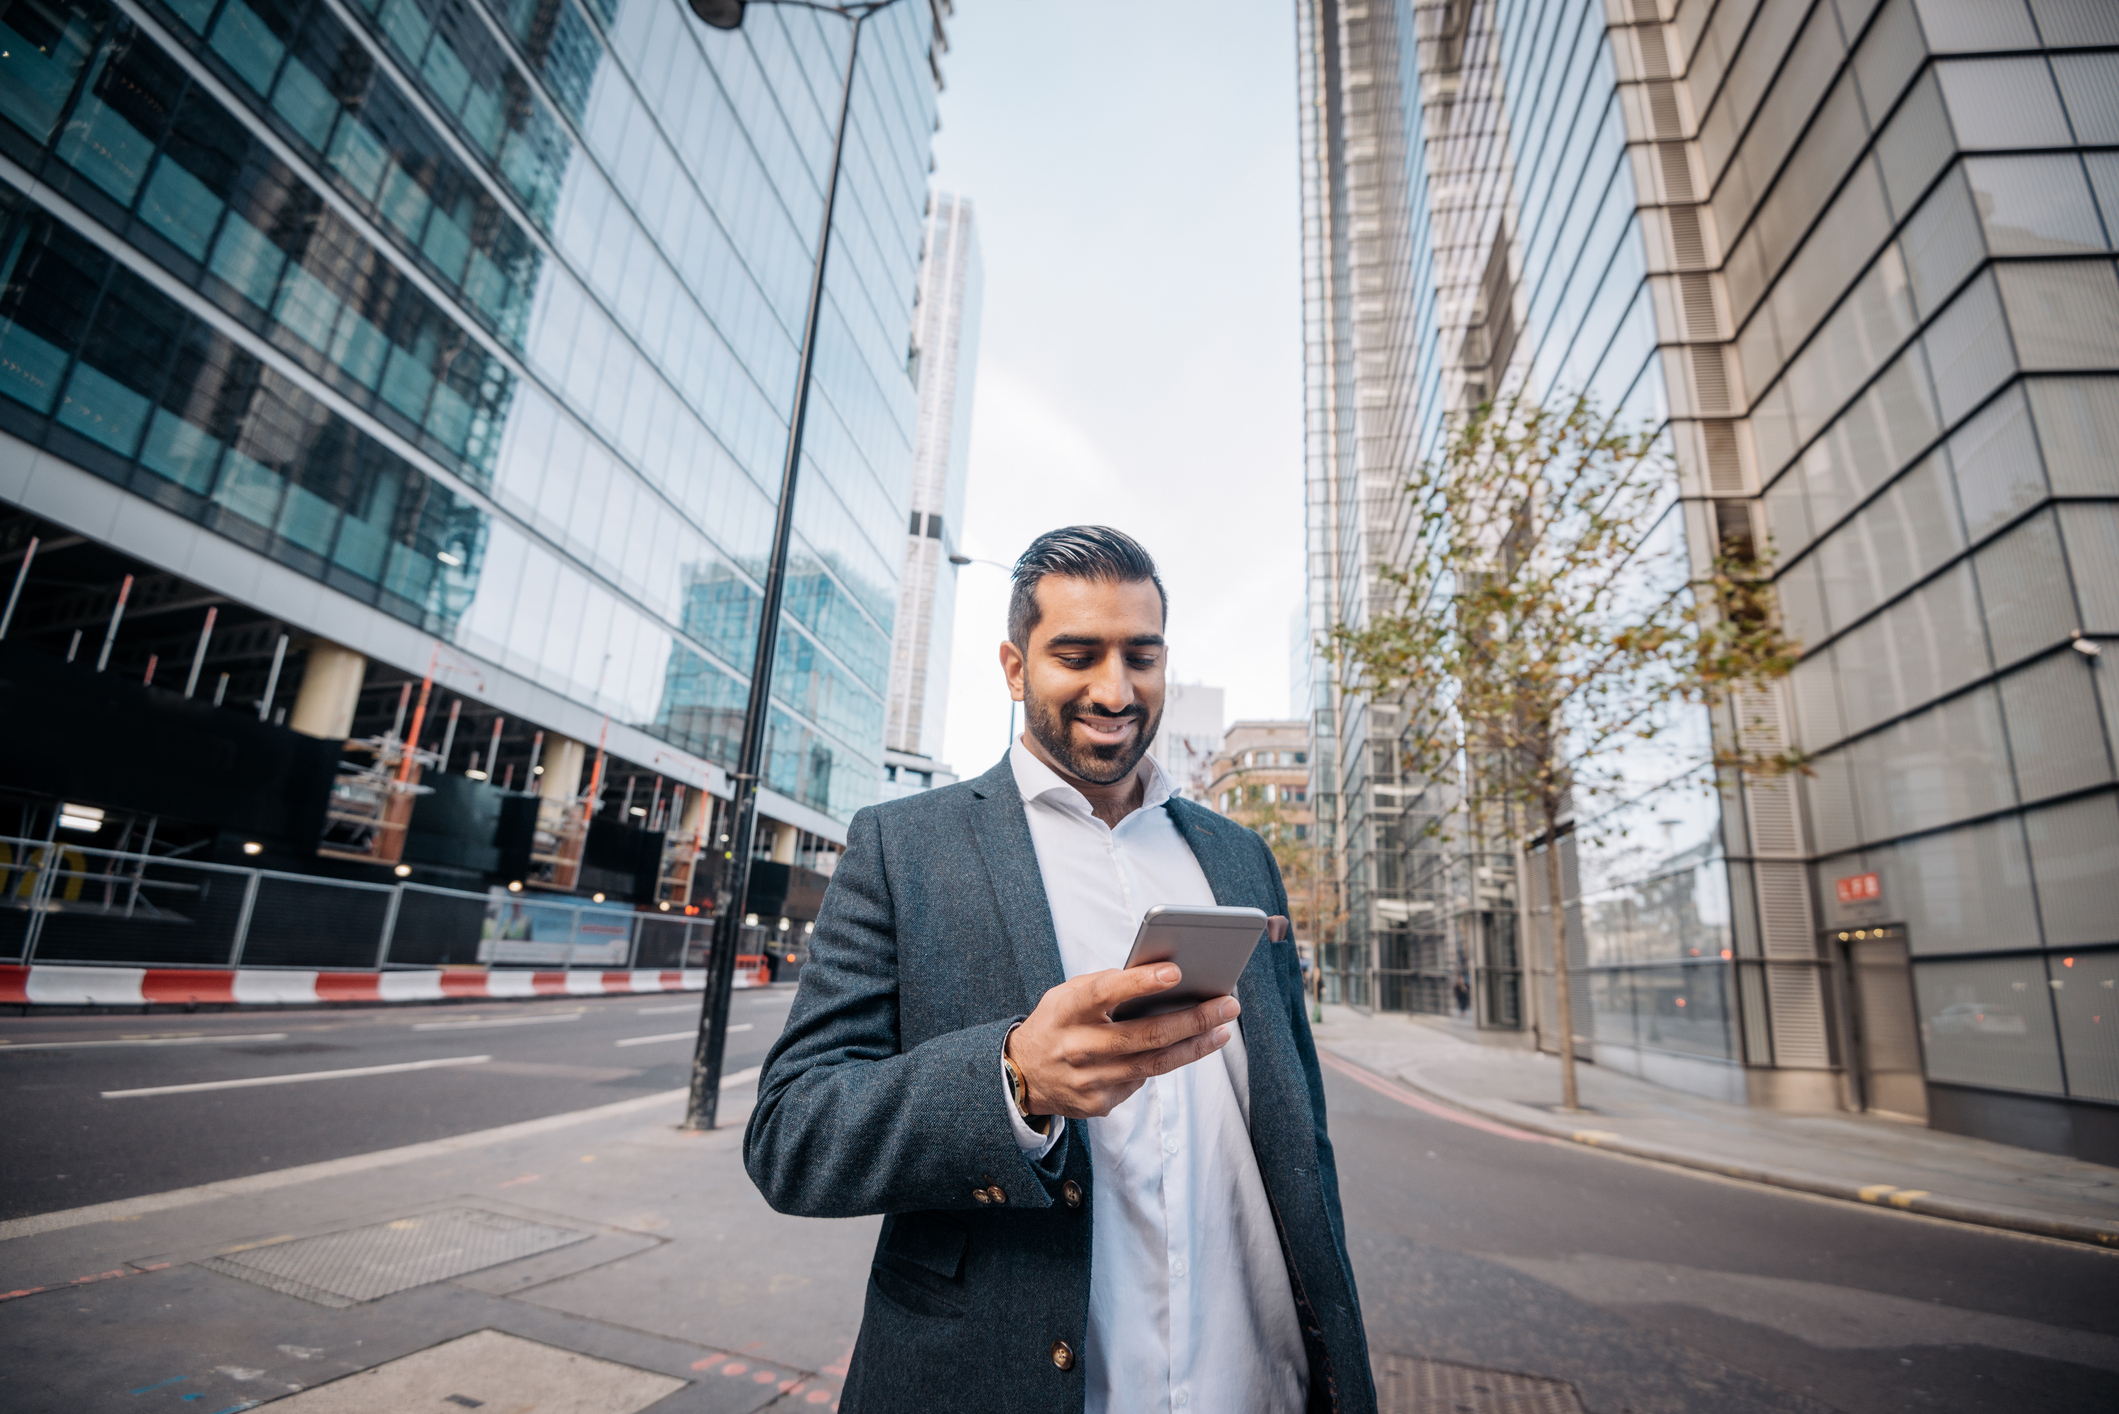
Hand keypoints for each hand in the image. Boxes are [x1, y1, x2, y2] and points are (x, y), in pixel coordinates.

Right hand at [1004, 964, 1238, 1119]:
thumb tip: (1163, 979)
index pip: (1105, 992)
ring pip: (1154, 1064)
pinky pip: (1142, 1079)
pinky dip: (1166, 1061)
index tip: (1176, 971)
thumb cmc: (1058, 1022)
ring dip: (1195, 1045)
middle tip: (1228, 1004)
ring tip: (1222, 1028)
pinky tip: (1188, 1048)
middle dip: (1192, 1019)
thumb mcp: (1067, 995)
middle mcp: (1077, 1047)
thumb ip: (1106, 985)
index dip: (1140, 983)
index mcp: (1066, 1010)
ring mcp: (1089, 1080)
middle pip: (1145, 1035)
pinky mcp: (1099, 1104)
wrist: (1022, 1075)